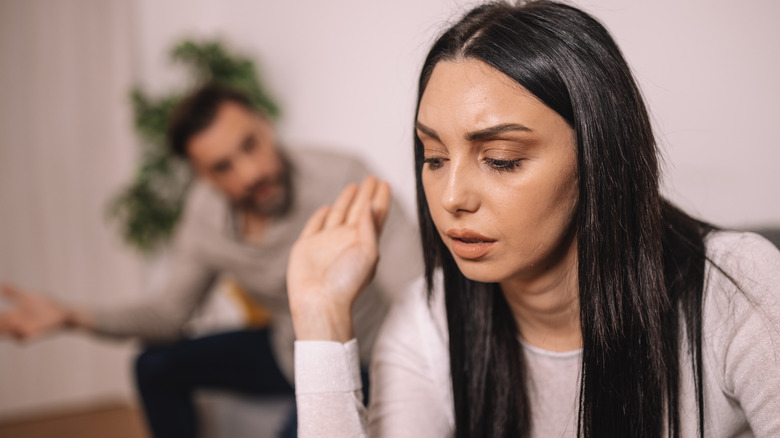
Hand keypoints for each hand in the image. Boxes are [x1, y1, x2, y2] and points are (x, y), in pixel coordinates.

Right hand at [0, 284, 69, 339]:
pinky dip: (16, 329)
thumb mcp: (26, 296)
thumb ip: (13, 292)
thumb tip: (1, 284)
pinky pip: (20, 335)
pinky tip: (14, 320)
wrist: (64, 312)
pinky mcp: (31, 335)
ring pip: (5, 331)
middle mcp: (14, 326)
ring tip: (4, 317)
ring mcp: (22, 331)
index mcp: (12, 316)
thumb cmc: (46, 305)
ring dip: (3, 326)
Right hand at [287, 176, 390, 341]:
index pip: (375, 214)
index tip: (384, 183)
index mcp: (364, 241)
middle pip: (358, 210)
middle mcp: (346, 239)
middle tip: (371, 178)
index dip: (380, 198)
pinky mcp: (307, 246)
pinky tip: (327, 208)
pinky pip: (316, 225)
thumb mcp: (368, 252)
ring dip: (346, 200)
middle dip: (366, 194)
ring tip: (354, 186)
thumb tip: (369, 205)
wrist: (320, 301)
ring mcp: (327, 242)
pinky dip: (321, 216)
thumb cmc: (347, 281)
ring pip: (338, 215)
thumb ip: (369, 227)